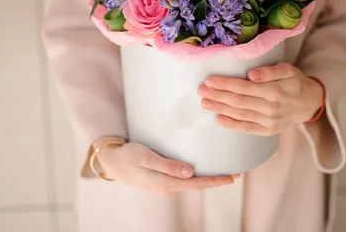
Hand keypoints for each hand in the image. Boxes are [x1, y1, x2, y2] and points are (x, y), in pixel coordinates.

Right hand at [95, 139, 237, 197]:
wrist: (111, 162)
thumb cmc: (128, 156)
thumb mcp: (146, 157)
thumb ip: (168, 166)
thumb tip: (190, 173)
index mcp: (165, 184)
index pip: (197, 184)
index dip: (216, 181)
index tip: (232, 177)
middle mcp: (167, 188)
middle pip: (197, 186)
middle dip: (215, 180)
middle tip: (235, 173)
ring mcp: (164, 186)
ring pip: (190, 184)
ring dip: (206, 178)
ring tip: (222, 170)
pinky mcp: (162, 181)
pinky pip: (182, 180)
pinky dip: (195, 176)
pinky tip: (200, 170)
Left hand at [197, 63, 323, 135]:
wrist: (308, 103)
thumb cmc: (294, 82)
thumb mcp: (288, 70)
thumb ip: (270, 71)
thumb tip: (251, 75)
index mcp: (275, 91)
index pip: (244, 87)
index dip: (225, 84)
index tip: (210, 80)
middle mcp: (271, 108)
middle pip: (238, 101)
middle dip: (218, 96)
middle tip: (201, 91)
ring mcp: (269, 122)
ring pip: (239, 114)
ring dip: (220, 109)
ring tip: (205, 103)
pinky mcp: (267, 131)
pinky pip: (246, 128)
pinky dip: (231, 125)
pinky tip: (218, 119)